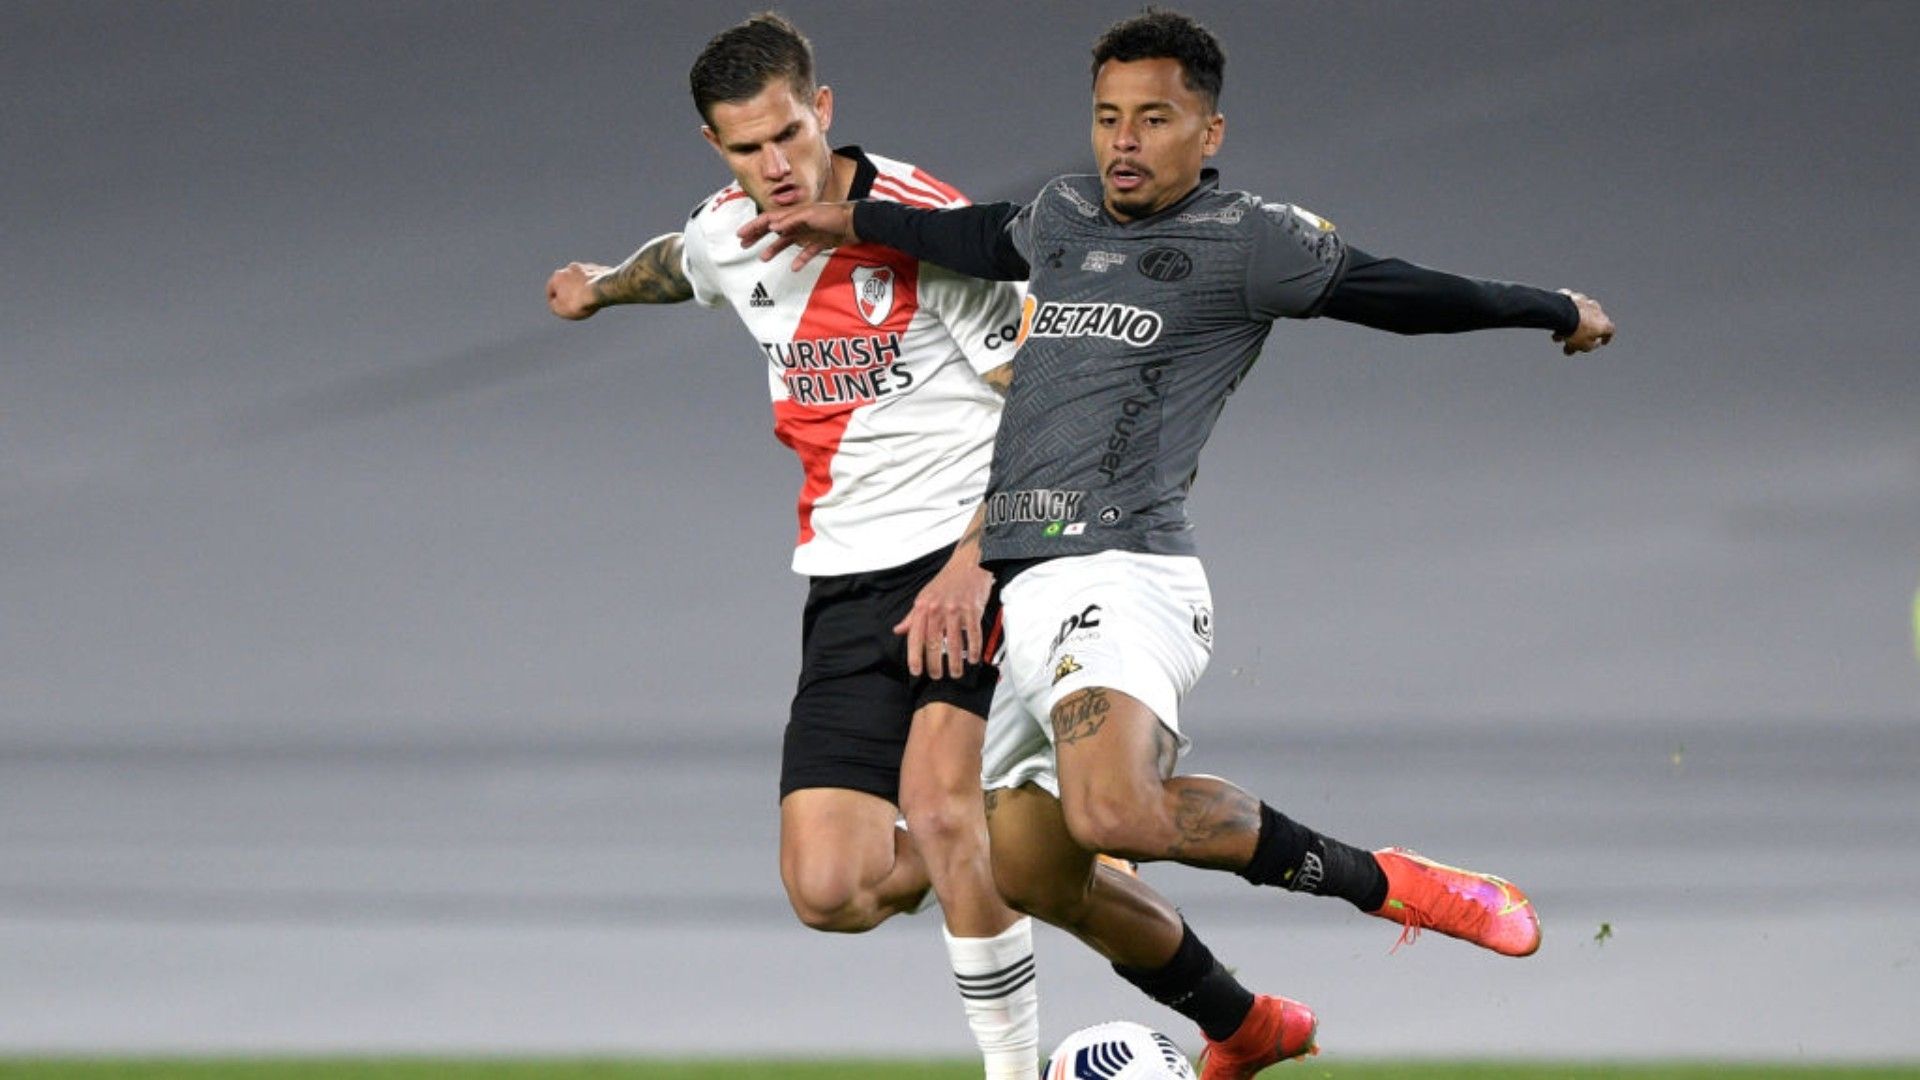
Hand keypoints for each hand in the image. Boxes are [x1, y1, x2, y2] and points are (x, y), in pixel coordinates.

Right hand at [547, 262, 608, 319]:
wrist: (602, 291)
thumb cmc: (579, 302)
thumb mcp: (560, 310)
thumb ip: (554, 305)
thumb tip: (555, 301)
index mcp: (557, 276)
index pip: (551, 290)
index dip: (554, 300)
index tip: (559, 308)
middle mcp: (570, 268)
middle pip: (566, 281)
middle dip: (568, 291)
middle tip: (574, 303)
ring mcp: (586, 267)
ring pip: (580, 278)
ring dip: (581, 286)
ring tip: (587, 299)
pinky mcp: (599, 269)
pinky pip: (594, 278)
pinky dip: (594, 284)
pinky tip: (598, 293)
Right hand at [737, 202, 858, 269]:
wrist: (856, 223)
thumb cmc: (834, 215)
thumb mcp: (810, 216)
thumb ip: (790, 221)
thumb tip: (771, 225)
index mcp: (794, 214)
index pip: (768, 219)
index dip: (753, 226)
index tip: (740, 234)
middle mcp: (798, 222)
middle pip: (773, 229)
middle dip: (757, 236)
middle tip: (744, 244)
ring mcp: (808, 233)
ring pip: (786, 242)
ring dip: (773, 249)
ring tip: (763, 258)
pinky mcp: (819, 243)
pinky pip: (806, 253)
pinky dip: (799, 260)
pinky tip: (794, 268)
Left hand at [893, 556, 992, 678]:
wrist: (968, 563)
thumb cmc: (946, 581)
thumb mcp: (924, 596)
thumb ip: (912, 617)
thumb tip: (898, 631)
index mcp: (923, 607)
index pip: (915, 637)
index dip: (914, 657)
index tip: (916, 671)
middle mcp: (937, 609)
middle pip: (934, 644)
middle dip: (935, 664)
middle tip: (937, 676)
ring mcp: (956, 610)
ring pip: (954, 643)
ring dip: (955, 662)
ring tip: (955, 673)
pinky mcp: (973, 609)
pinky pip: (973, 635)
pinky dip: (974, 650)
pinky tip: (974, 659)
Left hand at [1554, 290, 1614, 354]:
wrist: (1561, 313)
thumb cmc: (1576, 330)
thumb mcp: (1585, 346)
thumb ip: (1591, 345)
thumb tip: (1593, 343)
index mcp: (1603, 322)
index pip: (1610, 330)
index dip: (1606, 337)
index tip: (1601, 342)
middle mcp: (1596, 309)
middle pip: (1591, 323)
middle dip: (1581, 333)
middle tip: (1571, 342)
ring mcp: (1584, 301)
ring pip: (1577, 315)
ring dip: (1569, 326)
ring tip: (1557, 336)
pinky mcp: (1570, 296)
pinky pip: (1567, 307)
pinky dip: (1563, 315)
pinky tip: (1554, 322)